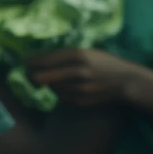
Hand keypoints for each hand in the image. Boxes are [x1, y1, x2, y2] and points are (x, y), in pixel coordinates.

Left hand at [27, 49, 146, 108]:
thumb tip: (35, 61)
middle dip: (32, 76)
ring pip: (50, 88)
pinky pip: (61, 98)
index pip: (43, 61)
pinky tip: (70, 89)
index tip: (26, 64)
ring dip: (49, 84)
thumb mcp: (87, 52)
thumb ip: (64, 56)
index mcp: (78, 55)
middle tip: (32, 75)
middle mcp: (78, 71)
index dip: (30, 63)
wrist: (127, 82)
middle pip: (40, 77)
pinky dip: (60, 93)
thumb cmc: (104, 63)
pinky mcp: (81, 101)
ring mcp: (80, 88)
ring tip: (59, 80)